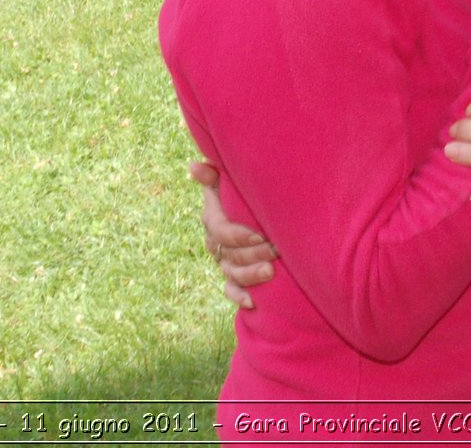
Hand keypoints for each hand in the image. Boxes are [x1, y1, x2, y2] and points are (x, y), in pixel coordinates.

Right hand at [189, 160, 276, 308]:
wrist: (258, 212)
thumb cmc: (243, 192)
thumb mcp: (229, 181)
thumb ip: (215, 174)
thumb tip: (194, 167)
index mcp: (213, 220)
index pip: (221, 231)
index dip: (239, 235)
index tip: (261, 236)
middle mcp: (216, 243)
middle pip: (230, 255)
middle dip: (253, 255)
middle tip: (276, 252)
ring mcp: (224, 262)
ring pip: (232, 273)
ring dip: (250, 275)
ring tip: (271, 272)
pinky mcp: (233, 278)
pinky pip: (230, 291)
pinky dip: (239, 297)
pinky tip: (253, 302)